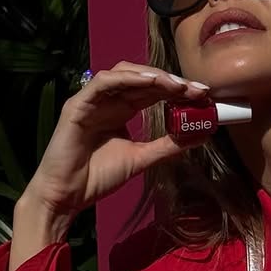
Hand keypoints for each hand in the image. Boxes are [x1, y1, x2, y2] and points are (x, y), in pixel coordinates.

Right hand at [25, 62, 209, 220]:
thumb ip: (168, 145)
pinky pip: (103, 83)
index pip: (153, 92)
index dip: (178, 90)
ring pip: (125, 74)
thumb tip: (200, 136)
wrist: (66, 196)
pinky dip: (127, 78)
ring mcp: (92, 99)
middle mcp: (108, 100)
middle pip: (143, 79)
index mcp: (121, 109)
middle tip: (198, 89)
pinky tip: (150, 81)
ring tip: (178, 85)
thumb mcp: (141, 158)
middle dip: (172, 81)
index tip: (204, 95)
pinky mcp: (78, 104)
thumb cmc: (97, 177)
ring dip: (153, 76)